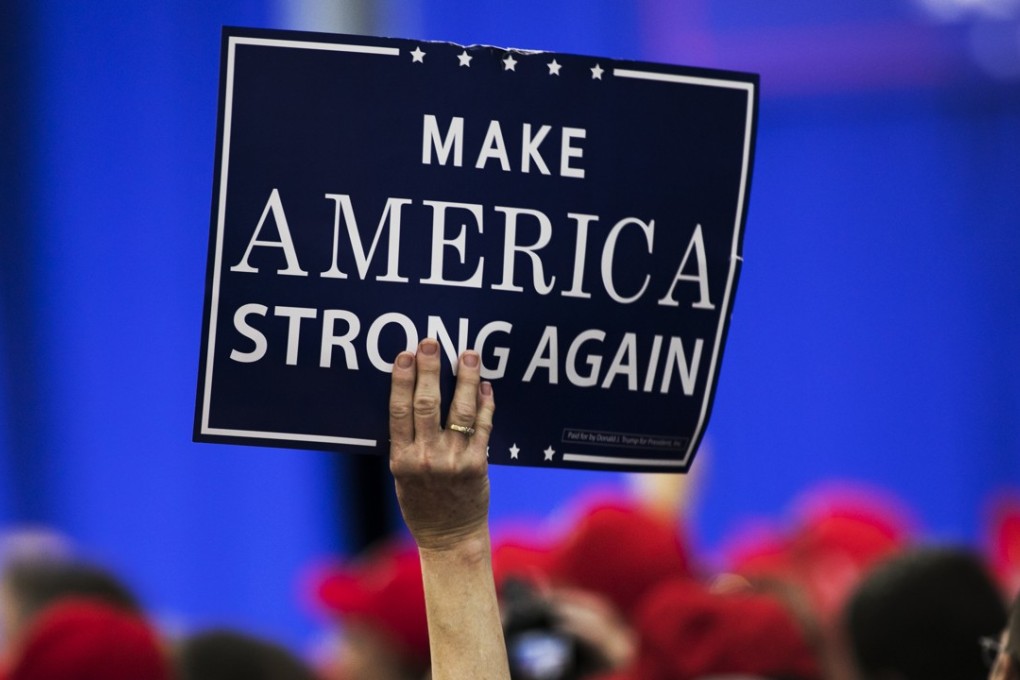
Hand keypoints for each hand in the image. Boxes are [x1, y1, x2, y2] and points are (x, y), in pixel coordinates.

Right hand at [389, 338, 494, 551]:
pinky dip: (486, 404)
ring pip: (461, 411)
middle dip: (429, 370)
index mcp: (402, 460)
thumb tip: (410, 397)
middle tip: (431, 343)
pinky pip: (484, 427)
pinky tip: (485, 385)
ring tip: (468, 354)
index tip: (404, 355)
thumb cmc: (422, 504)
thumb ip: (405, 441)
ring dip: (465, 379)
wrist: (449, 538)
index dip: (401, 380)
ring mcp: (454, 461)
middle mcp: (427, 459)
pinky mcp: (478, 465)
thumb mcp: (402, 475)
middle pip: (427, 405)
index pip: (399, 411)